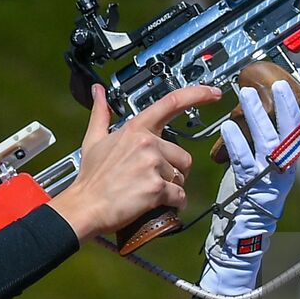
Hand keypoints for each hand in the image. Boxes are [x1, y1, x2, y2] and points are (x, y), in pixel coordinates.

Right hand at [49, 84, 213, 243]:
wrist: (85, 207)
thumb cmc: (91, 177)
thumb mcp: (93, 139)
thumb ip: (100, 113)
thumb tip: (98, 91)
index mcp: (135, 129)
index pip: (171, 102)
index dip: (197, 94)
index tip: (214, 92)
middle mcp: (147, 143)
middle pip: (182, 155)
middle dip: (173, 170)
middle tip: (152, 179)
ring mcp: (153, 164)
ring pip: (181, 177)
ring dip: (171, 187)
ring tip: (148, 191)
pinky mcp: (157, 187)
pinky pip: (179, 195)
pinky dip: (173, 203)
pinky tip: (158, 204)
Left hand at [199, 79, 299, 295]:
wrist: (240, 238)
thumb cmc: (245, 200)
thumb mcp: (258, 168)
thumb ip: (259, 146)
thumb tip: (255, 115)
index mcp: (287, 162)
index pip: (296, 129)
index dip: (293, 106)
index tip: (289, 84)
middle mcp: (284, 169)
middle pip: (288, 132)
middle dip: (283, 107)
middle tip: (275, 84)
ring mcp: (270, 179)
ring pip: (269, 142)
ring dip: (257, 117)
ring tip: (246, 95)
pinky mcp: (252, 189)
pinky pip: (245, 162)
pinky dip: (237, 143)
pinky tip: (228, 128)